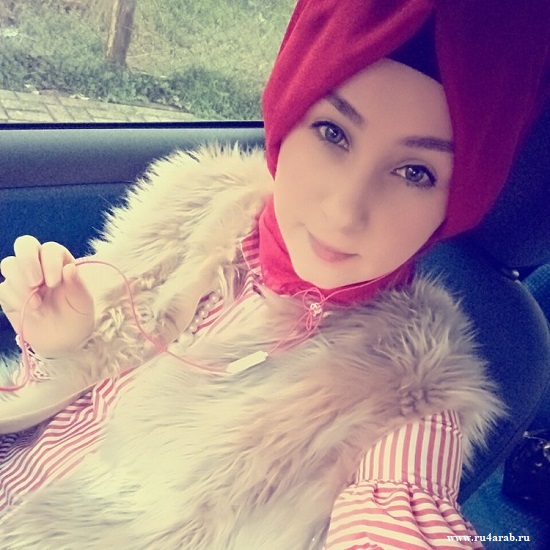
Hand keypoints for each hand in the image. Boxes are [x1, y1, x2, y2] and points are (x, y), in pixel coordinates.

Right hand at [0, 236, 94, 356]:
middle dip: (28, 261)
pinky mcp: (8, 294)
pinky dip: (15, 300)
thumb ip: (77, 286)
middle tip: (36, 283)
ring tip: (38, 305)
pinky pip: (3, 289)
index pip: (50, 249)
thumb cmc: (77, 316)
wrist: (63, 340)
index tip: (55, 283)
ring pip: (9, 264)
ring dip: (21, 285)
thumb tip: (69, 268)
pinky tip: (32, 313)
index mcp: (60, 262)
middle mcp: (39, 265)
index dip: (49, 262)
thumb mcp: (83, 303)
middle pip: (24, 244)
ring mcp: (21, 278)